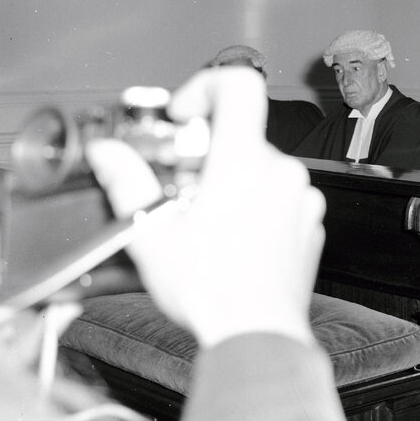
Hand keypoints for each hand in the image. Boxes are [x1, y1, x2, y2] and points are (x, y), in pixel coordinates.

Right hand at [86, 67, 325, 347]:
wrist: (257, 333)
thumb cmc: (212, 290)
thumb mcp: (152, 232)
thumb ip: (128, 182)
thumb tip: (110, 154)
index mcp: (245, 164)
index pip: (239, 87)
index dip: (205, 88)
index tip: (183, 115)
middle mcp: (282, 174)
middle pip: (242, 136)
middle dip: (206, 153)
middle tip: (178, 185)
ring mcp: (301, 199)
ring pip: (261, 169)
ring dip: (230, 182)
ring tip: (202, 219)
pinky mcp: (309, 223)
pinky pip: (279, 197)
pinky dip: (254, 205)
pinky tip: (231, 236)